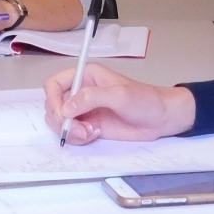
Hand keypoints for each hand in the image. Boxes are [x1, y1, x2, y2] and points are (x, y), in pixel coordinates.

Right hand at [45, 65, 194, 144]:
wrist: (161, 119)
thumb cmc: (144, 100)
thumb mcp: (119, 95)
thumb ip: (91, 98)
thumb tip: (65, 109)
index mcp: (86, 76)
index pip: (54, 84)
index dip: (52, 99)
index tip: (61, 115)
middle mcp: (81, 92)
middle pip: (53, 106)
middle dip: (62, 120)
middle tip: (80, 130)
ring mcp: (84, 110)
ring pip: (60, 122)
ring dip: (70, 131)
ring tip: (90, 133)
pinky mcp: (89, 125)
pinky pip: (72, 133)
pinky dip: (78, 138)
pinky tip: (94, 135)